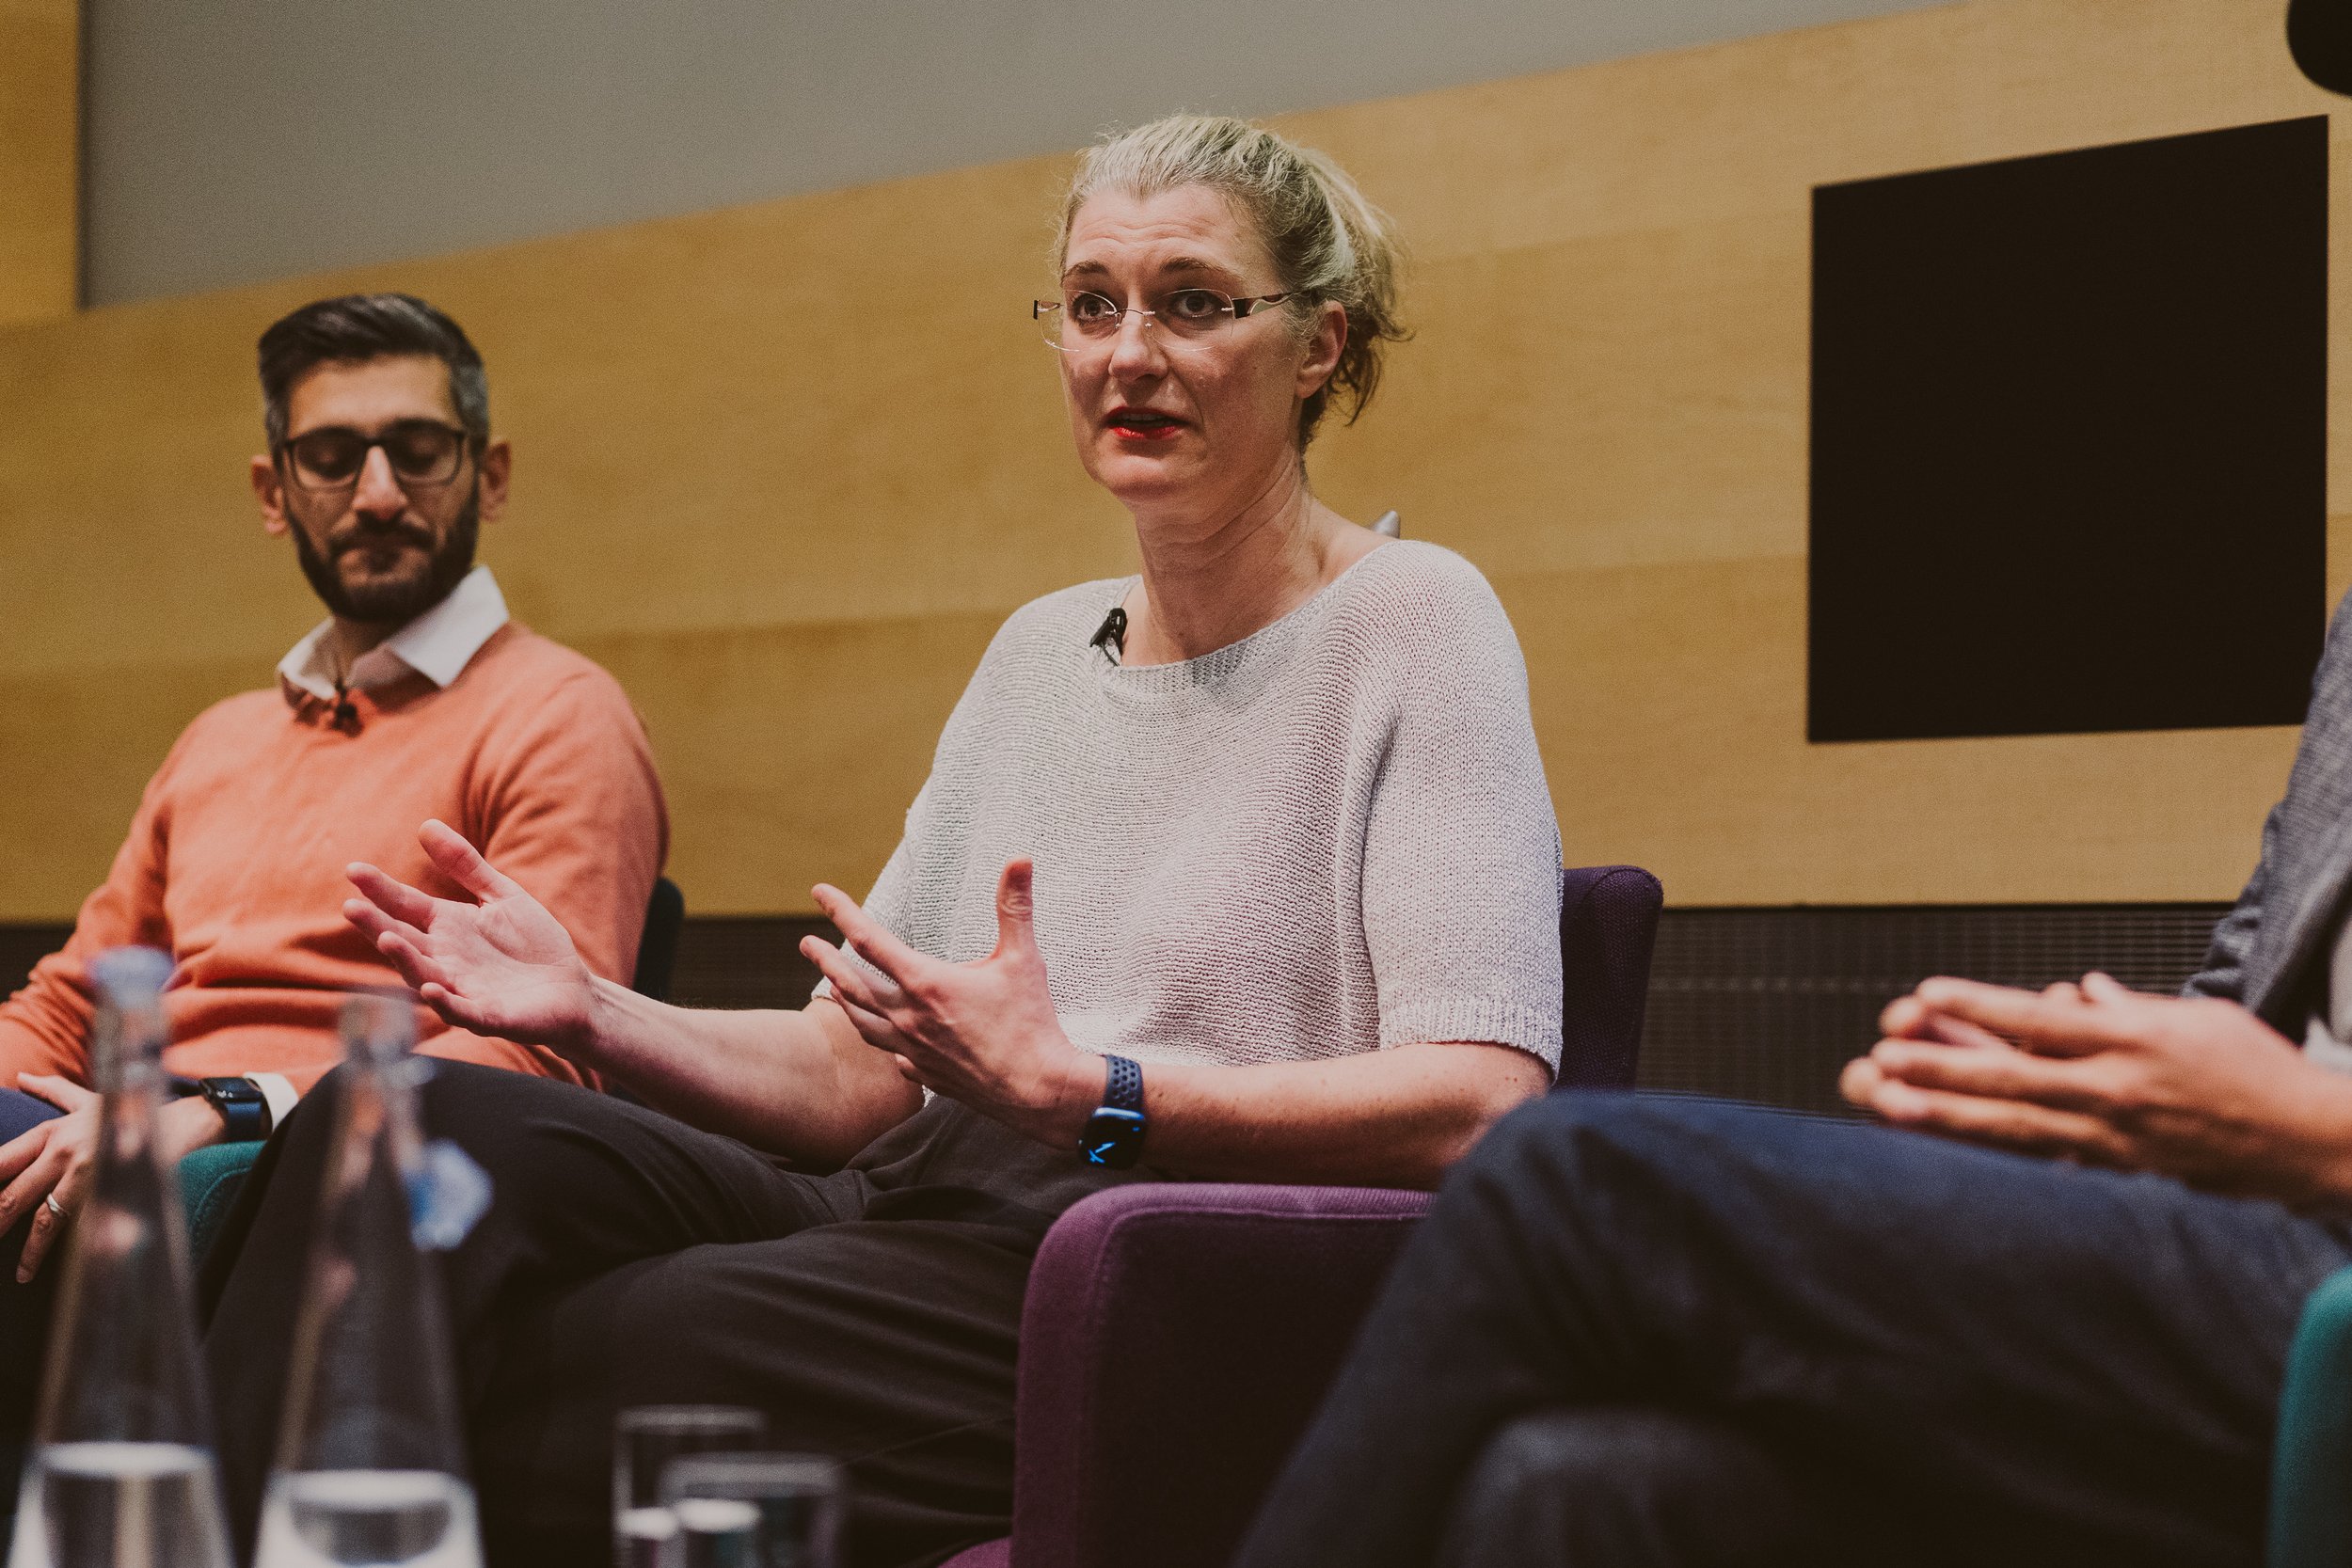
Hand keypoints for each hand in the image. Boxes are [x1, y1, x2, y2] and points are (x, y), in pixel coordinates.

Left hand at [0, 1079, 223, 1282]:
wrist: (182, 1123)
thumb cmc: (132, 1111)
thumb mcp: (89, 1098)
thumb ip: (51, 1091)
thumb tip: (20, 1079)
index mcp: (52, 1131)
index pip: (1, 1161)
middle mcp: (63, 1152)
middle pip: (13, 1196)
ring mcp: (86, 1175)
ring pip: (44, 1219)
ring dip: (29, 1251)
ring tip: (21, 1273)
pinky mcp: (109, 1194)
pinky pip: (82, 1227)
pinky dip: (70, 1250)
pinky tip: (63, 1266)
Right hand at [343, 819, 598, 1050]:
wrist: (573, 989)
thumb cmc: (534, 944)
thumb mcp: (502, 896)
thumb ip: (466, 866)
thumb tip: (426, 824)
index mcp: (447, 928)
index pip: (405, 906)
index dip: (380, 889)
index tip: (353, 869)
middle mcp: (445, 960)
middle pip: (403, 941)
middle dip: (377, 925)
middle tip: (351, 906)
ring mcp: (464, 989)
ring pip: (424, 976)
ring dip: (405, 960)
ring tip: (386, 938)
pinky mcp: (489, 1016)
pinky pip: (463, 1011)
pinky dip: (446, 1002)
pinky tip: (432, 987)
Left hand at [801, 859, 1097, 1147]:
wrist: (1037, 1090)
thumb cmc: (1030, 1022)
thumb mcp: (1022, 958)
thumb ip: (1014, 906)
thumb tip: (1020, 858)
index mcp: (925, 983)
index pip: (868, 939)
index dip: (841, 911)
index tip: (819, 892)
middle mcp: (909, 1017)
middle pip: (852, 984)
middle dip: (825, 960)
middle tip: (805, 944)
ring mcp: (912, 1050)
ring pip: (863, 1022)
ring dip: (843, 999)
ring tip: (832, 988)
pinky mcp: (925, 1074)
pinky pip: (892, 1055)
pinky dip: (882, 1039)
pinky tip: (885, 1037)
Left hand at [1840, 972, 2351, 1203]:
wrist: (2310, 1143)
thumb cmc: (2256, 1072)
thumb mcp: (2194, 1018)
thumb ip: (2127, 1006)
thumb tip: (2079, 992)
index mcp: (2133, 1040)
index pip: (2039, 1020)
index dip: (1978, 1007)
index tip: (1926, 994)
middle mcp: (2117, 1090)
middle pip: (2012, 1078)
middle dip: (1941, 1070)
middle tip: (1881, 1060)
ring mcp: (2114, 1137)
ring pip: (2016, 1126)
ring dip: (1949, 1116)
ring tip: (1891, 1106)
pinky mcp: (2119, 1170)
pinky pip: (2047, 1156)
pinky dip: (1998, 1149)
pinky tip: (1952, 1147)